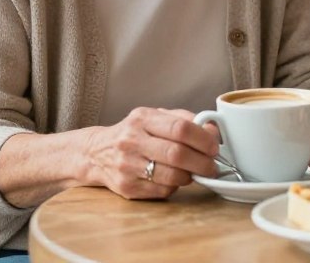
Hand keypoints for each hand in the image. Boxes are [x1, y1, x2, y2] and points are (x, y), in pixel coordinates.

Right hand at [83, 107, 220, 198]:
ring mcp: (127, 165)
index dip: (203, 139)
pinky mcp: (126, 187)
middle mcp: (131, 141)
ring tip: (195, 173)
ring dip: (190, 176)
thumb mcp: (154, 116)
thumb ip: (184, 119)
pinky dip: (175, 187)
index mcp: (142, 118)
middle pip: (176, 154)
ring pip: (171, 176)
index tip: (214, 147)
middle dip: (202, 162)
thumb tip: (212, 130)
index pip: (180, 128)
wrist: (95, 153)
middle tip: (212, 166)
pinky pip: (161, 191)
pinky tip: (175, 180)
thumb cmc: (134, 133)